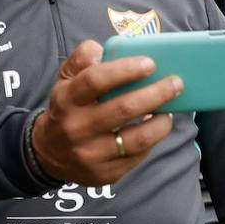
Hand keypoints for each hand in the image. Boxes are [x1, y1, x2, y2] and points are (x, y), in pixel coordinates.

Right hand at [31, 40, 179, 184]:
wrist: (49, 153)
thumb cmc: (66, 108)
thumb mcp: (64, 80)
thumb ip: (81, 59)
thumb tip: (101, 49)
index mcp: (67, 100)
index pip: (95, 80)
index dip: (125, 70)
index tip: (150, 63)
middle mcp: (77, 128)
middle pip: (123, 109)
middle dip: (156, 93)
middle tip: (175, 83)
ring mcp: (91, 154)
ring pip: (137, 138)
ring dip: (161, 121)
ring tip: (170, 108)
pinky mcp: (105, 174)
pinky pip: (138, 155)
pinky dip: (153, 139)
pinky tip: (157, 126)